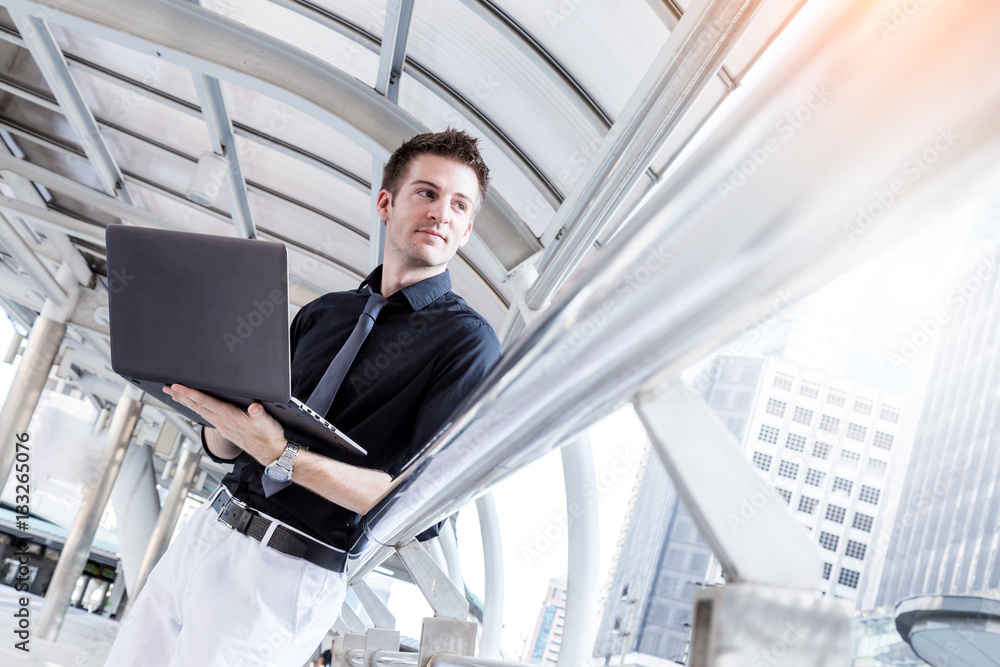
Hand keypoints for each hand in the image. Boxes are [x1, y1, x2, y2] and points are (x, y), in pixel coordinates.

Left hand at [163, 384, 285, 465]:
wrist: (271, 453)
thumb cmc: (269, 437)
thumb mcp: (267, 422)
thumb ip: (259, 413)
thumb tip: (255, 407)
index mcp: (229, 417)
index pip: (205, 402)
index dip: (190, 393)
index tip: (177, 386)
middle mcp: (222, 422)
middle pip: (197, 406)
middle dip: (181, 397)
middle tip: (167, 388)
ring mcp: (222, 427)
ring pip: (199, 411)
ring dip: (186, 403)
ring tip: (175, 396)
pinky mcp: (226, 430)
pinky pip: (206, 416)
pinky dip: (197, 409)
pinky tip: (196, 408)